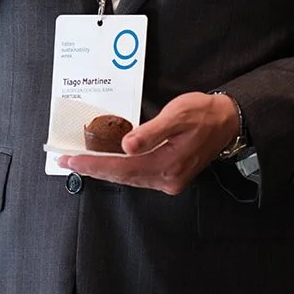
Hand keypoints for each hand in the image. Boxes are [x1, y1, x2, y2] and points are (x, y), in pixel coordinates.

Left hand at [59, 91, 239, 194]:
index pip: (120, 168)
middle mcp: (167, 178)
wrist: (228, 121)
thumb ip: (151, 132)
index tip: (69, 160)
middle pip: (121, 176)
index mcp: (167, 164)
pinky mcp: (171, 176)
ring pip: (128, 178)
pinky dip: (119, 170)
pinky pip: (137, 176)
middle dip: (91, 169)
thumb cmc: (202, 113)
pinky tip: (106, 163)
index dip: (92, 164)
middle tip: (65, 161)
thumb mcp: (177, 115)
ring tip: (79, 162)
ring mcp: (170, 180)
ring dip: (103, 170)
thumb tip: (127, 145)